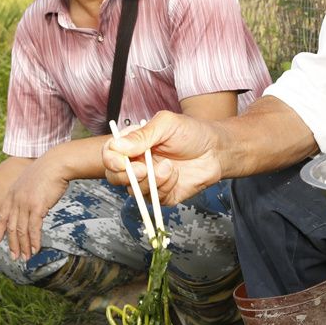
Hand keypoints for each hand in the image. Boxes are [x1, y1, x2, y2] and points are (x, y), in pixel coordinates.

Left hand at [0, 157, 69, 261]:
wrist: (56, 163)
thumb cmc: (48, 171)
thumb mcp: (30, 182)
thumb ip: (27, 194)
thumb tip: (32, 207)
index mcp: (12, 193)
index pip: (2, 216)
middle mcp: (16, 200)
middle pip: (11, 227)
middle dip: (12, 244)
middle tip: (14, 256)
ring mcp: (25, 203)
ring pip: (22, 230)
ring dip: (24, 246)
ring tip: (26, 257)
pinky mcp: (37, 207)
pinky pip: (34, 229)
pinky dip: (34, 241)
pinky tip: (35, 249)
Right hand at [102, 111, 222, 206]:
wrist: (216, 150)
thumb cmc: (191, 132)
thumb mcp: (166, 125)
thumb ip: (142, 135)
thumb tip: (117, 146)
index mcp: (132, 144)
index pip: (109, 154)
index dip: (110, 160)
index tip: (121, 161)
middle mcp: (136, 163)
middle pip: (114, 177)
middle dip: (127, 175)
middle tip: (143, 168)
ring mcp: (149, 180)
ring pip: (134, 191)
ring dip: (151, 180)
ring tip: (169, 166)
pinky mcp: (162, 195)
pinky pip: (154, 199)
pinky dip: (164, 187)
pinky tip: (176, 175)